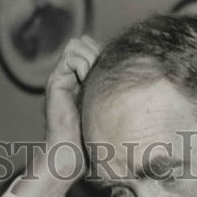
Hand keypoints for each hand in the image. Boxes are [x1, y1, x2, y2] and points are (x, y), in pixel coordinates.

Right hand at [12, 35, 100, 196]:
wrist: (72, 154)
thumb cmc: (93, 141)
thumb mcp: (108, 112)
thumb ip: (115, 96)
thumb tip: (141, 85)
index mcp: (80, 80)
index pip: (92, 48)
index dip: (103, 53)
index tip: (114, 72)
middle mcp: (69, 76)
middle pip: (83, 42)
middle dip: (97, 50)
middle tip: (104, 72)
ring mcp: (61, 77)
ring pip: (76, 45)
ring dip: (90, 55)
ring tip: (95, 76)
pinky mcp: (55, 82)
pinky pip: (70, 56)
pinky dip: (82, 63)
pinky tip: (87, 79)